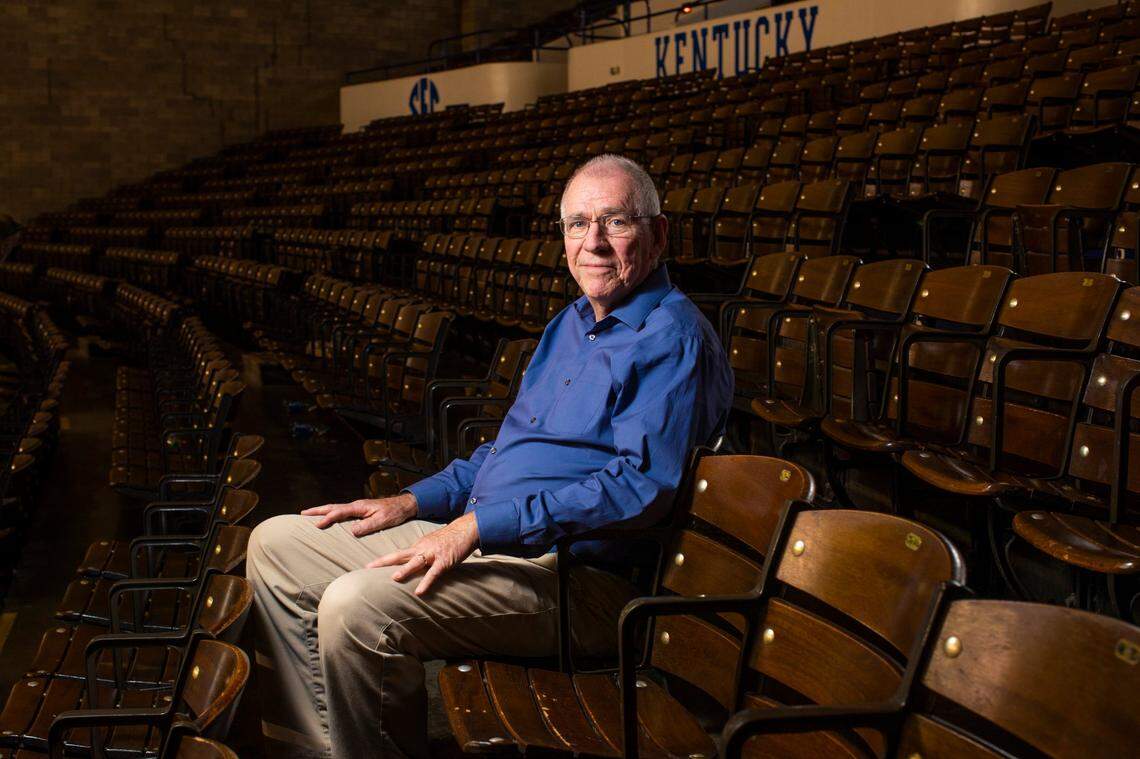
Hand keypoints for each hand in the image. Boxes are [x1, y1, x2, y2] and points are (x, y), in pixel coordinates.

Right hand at [300, 493, 416, 536]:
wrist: (403, 505)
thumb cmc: (394, 513)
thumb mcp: (382, 521)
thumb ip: (367, 526)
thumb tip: (352, 531)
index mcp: (359, 507)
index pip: (339, 512)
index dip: (327, 519)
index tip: (317, 525)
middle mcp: (356, 505)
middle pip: (333, 507)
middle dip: (317, 510)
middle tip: (303, 513)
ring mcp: (358, 507)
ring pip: (336, 508)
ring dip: (323, 511)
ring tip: (310, 515)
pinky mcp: (360, 511)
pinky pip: (342, 512)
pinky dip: (332, 513)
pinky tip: (329, 518)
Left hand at [368, 512, 479, 595]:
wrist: (465, 529)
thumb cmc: (448, 539)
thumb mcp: (430, 544)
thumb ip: (420, 554)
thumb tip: (409, 565)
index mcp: (417, 546)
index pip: (397, 554)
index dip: (383, 560)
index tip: (368, 566)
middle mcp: (422, 548)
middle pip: (399, 555)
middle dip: (383, 562)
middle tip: (368, 568)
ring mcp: (433, 554)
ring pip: (416, 562)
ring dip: (405, 570)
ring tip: (394, 578)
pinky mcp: (444, 561)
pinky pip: (434, 573)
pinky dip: (426, 582)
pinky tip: (420, 592)